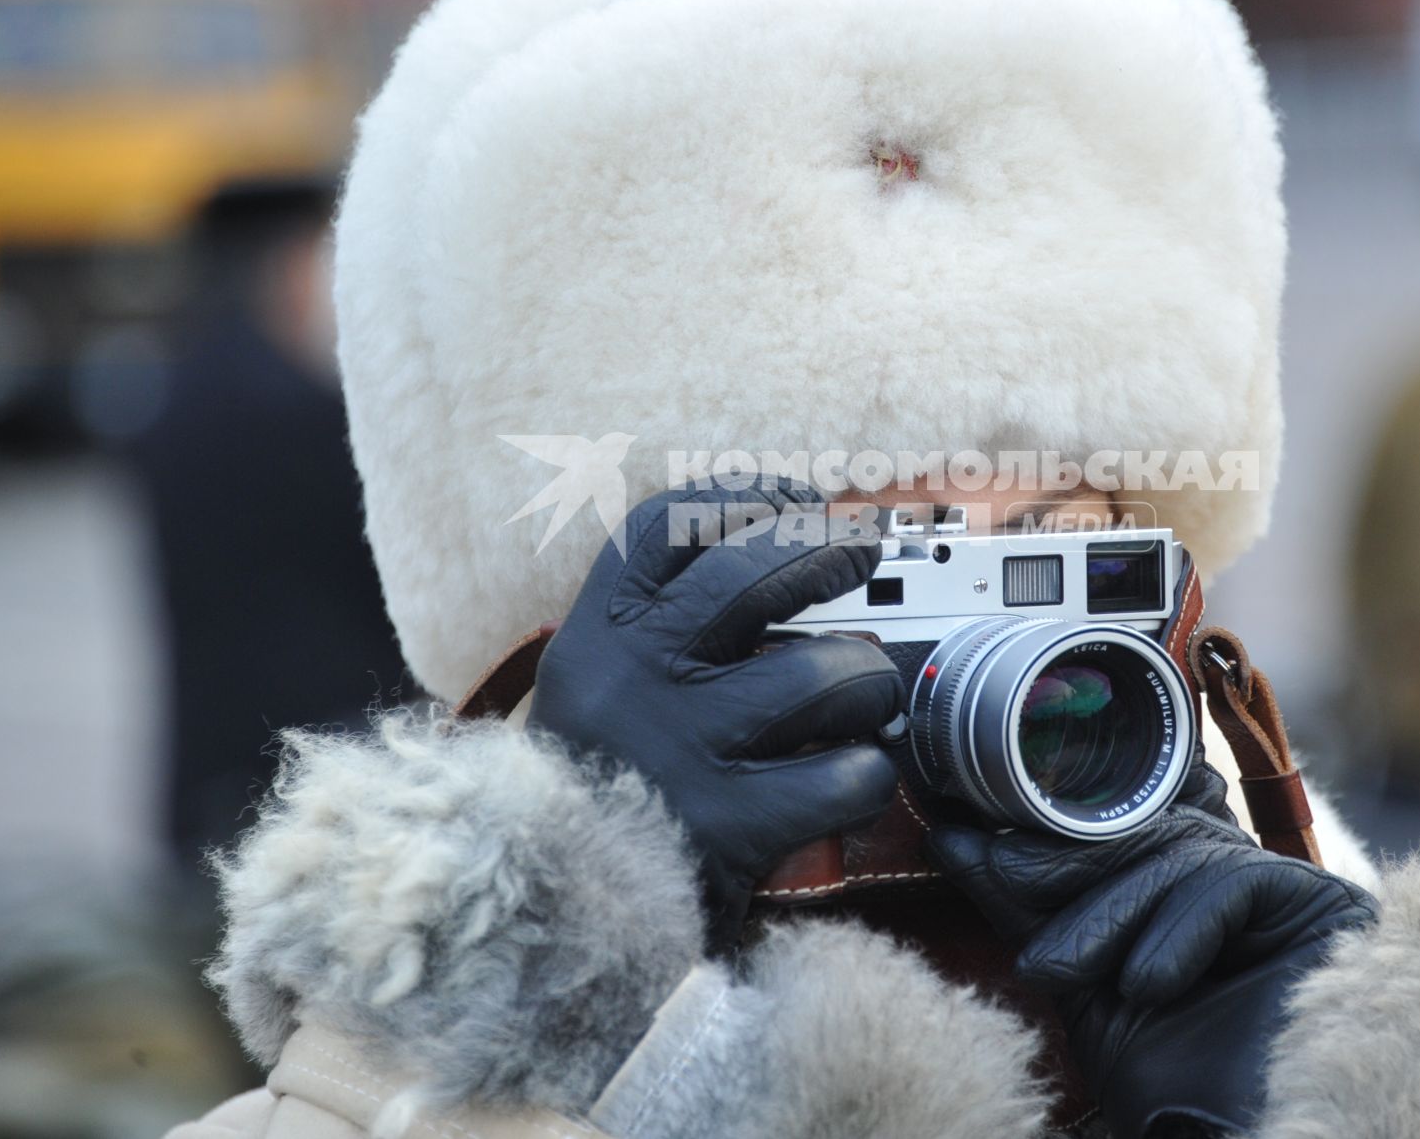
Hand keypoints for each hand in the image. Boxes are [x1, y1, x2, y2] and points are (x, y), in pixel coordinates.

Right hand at [532, 478, 901, 944]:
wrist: (551, 923)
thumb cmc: (596, 796)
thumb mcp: (593, 691)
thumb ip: (655, 625)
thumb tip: (767, 544)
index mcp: (596, 640)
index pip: (665, 527)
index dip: (738, 497)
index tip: (789, 496)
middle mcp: (635, 679)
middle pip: (754, 570)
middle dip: (827, 548)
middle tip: (860, 552)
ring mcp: (686, 749)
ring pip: (827, 670)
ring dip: (867, 682)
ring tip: (861, 703)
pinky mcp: (734, 824)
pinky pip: (850, 772)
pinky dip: (868, 775)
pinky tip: (848, 780)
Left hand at [929, 766, 1377, 1137]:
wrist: (1277, 1136)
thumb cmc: (1187, 1097)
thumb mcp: (1087, 1004)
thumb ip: (1039, 924)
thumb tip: (959, 846)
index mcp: (1179, 910)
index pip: (1106, 844)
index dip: (1035, 840)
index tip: (956, 837)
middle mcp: (1232, 893)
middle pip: (1141, 836)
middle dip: (1057, 859)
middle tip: (993, 870)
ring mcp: (1278, 897)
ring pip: (1176, 852)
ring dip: (1104, 910)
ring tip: (1053, 969)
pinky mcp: (1324, 906)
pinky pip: (1235, 883)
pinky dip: (1180, 931)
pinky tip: (1148, 985)